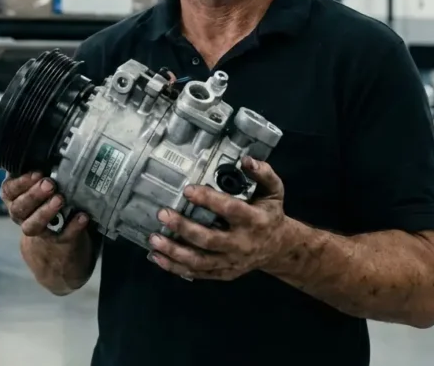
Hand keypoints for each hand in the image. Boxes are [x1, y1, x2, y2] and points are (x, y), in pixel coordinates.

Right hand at [0, 172, 89, 241]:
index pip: (9, 190)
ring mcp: (36, 229)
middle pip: (19, 208)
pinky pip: (61, 236)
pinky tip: (82, 216)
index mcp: (13, 196)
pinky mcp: (54, 240)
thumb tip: (52, 141)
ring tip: (60, 199)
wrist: (56, 228)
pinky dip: (72, 227)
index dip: (21, 183)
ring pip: (32, 225)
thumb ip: (39, 165)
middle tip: (50, 184)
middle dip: (34, 195)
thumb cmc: (45, 193)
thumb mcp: (37, 179)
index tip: (37, 173)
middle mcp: (20, 214)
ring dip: (45, 212)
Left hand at [147, 156, 289, 280]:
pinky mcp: (224, 273)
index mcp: (255, 221)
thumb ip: (263, 174)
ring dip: (174, 252)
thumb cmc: (269, 214)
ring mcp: (232, 261)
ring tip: (154, 239)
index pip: (230, 210)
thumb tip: (246, 160)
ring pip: (200, 261)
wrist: (279, 248)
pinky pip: (198, 273)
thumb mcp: (273, 191)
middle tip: (162, 214)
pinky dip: (176, 267)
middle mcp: (242, 243)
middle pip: (209, 239)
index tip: (187, 190)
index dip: (209, 200)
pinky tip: (158, 257)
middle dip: (184, 228)